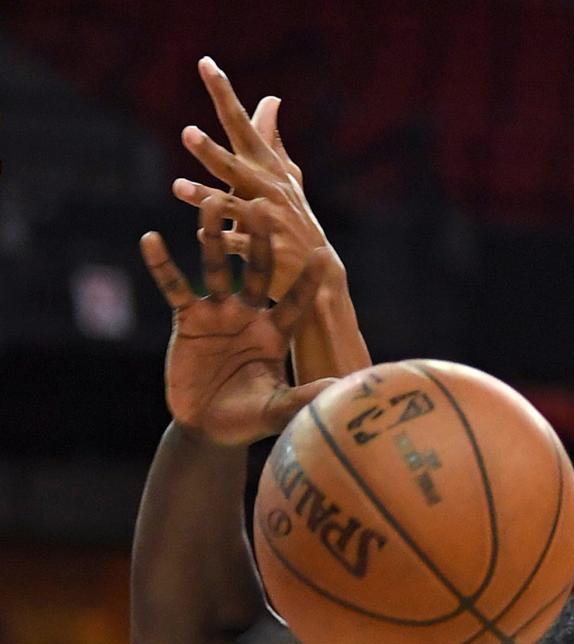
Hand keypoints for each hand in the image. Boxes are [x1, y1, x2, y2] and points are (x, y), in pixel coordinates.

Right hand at [140, 195, 332, 445]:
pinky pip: (174, 287)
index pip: (295, 303)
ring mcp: (218, 313)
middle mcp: (249, 315)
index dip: (306, 282)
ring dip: (214, 237)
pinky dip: (162, 264)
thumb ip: (304, 397)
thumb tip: (341, 388)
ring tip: (212, 203)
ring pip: (216, 268)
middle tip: (264, 206)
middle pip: (257, 272)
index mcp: (276, 333)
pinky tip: (150, 238)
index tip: (322, 255)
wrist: (208, 428)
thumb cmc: (248, 419)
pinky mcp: (188, 319)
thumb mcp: (277, 410)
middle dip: (260, 242)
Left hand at [173, 57, 342, 302]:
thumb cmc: (295, 219)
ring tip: (177, 187)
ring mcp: (269, 221)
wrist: (317, 271)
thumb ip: (272, 140)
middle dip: (211, 150)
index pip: (243, 124)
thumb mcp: (288, 178)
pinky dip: (218, 239)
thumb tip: (270, 99)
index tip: (205, 63)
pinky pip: (236, 244)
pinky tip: (199, 235)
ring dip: (205, 198)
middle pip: (234, 165)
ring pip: (231, 206)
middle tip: (187, 132)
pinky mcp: (268, 252)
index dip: (224, 94)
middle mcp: (269, 189)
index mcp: (269, 168)